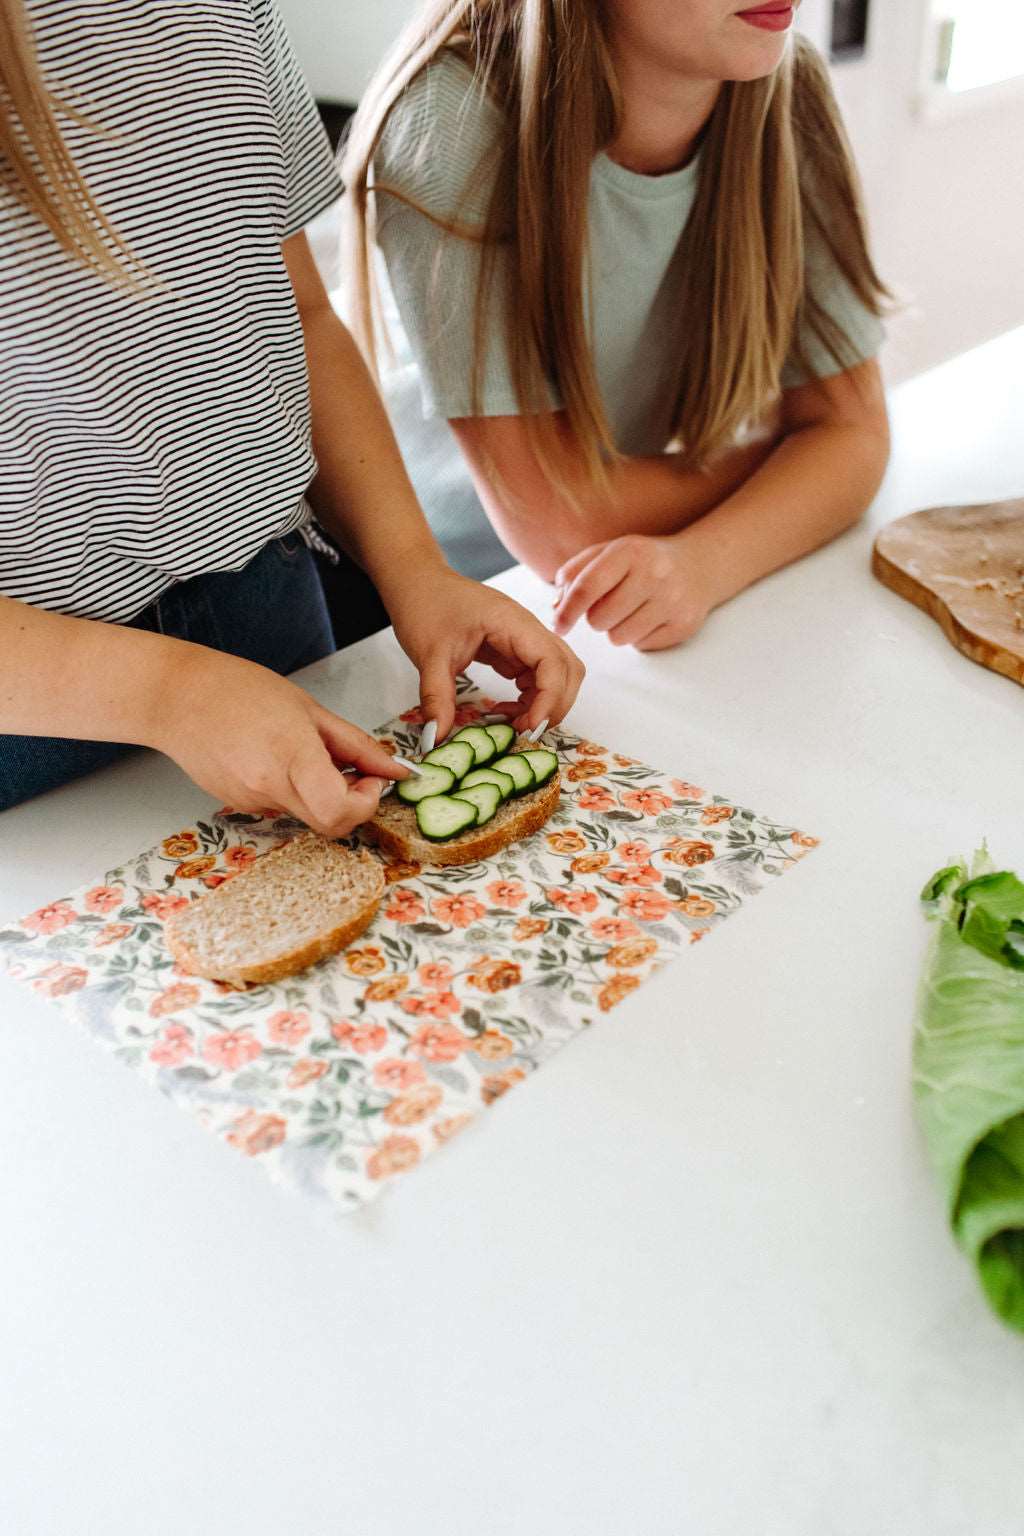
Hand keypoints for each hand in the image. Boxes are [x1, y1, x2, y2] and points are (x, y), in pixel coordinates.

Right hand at [150, 646, 406, 834]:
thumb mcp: (309, 708)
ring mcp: (251, 801)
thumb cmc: (237, 690)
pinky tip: (275, 756)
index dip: (367, 802)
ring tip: (302, 749)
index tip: (372, 778)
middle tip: (353, 772)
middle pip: (329, 824)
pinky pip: (281, 805)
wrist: (175, 698)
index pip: (340, 812)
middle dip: (352, 803)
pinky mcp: (238, 805)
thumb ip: (356, 745)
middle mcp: (269, 787)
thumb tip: (393, 768)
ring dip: (321, 792)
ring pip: (306, 814)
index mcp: (291, 756)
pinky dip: (293, 788)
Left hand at [385, 567, 584, 739]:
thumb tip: (439, 738)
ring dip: (545, 703)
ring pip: (557, 674)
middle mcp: (527, 629)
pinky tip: (505, 710)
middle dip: (554, 706)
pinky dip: (530, 699)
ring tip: (514, 724)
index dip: (549, 698)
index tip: (528, 727)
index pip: (553, 662)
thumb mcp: (428, 655)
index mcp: (512, 622)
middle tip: (525, 733)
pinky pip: (537, 677)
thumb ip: (437, 697)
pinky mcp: (514, 649)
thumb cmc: (425, 605)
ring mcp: (523, 639)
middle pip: (567, 669)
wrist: (416, 582)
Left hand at [552, 533, 714, 650]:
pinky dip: (639, 636)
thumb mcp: (610, 552)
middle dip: (596, 618)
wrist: (700, 565)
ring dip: (617, 629)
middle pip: (599, 619)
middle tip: (611, 605)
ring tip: (631, 610)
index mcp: (629, 551)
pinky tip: (651, 617)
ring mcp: (672, 601)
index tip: (558, 625)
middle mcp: (654, 574)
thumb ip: (576, 572)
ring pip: (618, 637)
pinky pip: (641, 646)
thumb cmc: (643, 561)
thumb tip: (556, 606)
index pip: (587, 587)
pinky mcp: (683, 624)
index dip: (567, 610)